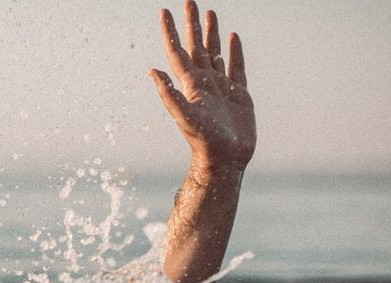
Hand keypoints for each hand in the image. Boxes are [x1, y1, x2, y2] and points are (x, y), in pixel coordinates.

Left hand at [149, 0, 255, 170]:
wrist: (225, 159)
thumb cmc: (204, 141)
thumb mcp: (185, 116)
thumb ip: (169, 94)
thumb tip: (151, 71)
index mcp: (190, 85)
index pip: (178, 52)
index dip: (170, 32)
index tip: (165, 11)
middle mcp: (204, 83)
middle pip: (196, 46)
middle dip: (192, 24)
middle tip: (189, 1)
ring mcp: (221, 87)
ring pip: (215, 53)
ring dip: (211, 33)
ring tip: (209, 13)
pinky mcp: (238, 94)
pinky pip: (236, 66)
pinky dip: (233, 51)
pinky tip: (232, 38)